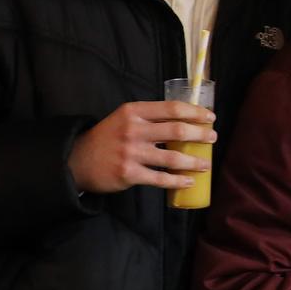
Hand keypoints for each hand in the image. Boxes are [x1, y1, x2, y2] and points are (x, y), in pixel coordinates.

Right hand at [68, 100, 216, 194]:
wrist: (77, 160)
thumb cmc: (108, 138)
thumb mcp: (125, 119)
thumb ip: (150, 118)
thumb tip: (186, 120)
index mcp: (134, 112)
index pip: (172, 108)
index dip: (195, 112)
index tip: (210, 117)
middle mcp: (133, 130)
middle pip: (177, 130)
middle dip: (201, 134)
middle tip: (213, 138)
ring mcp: (131, 153)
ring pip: (173, 158)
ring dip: (194, 161)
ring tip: (206, 164)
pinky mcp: (129, 173)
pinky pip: (161, 179)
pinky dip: (178, 181)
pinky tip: (189, 181)